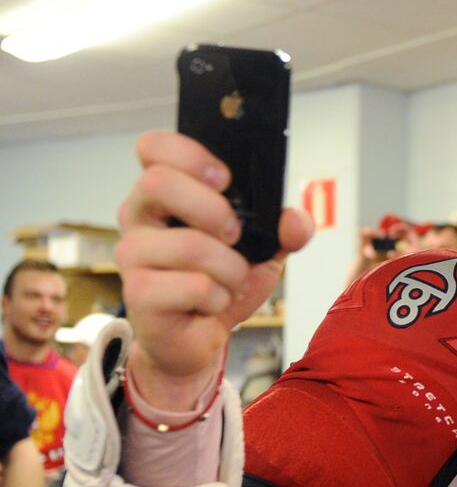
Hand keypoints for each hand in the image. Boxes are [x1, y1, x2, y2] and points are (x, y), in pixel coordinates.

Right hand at [117, 131, 313, 407]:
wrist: (200, 338)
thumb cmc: (220, 283)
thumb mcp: (263, 250)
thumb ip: (284, 229)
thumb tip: (294, 221)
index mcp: (163, 194)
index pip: (152, 148)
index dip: (188, 154)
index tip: (224, 178)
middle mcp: (138, 217)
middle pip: (158, 183)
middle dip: (213, 209)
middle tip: (236, 235)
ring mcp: (132, 256)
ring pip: (190, 245)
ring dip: (230, 269)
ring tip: (229, 281)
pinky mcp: (139, 294)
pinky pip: (195, 286)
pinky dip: (220, 298)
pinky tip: (212, 304)